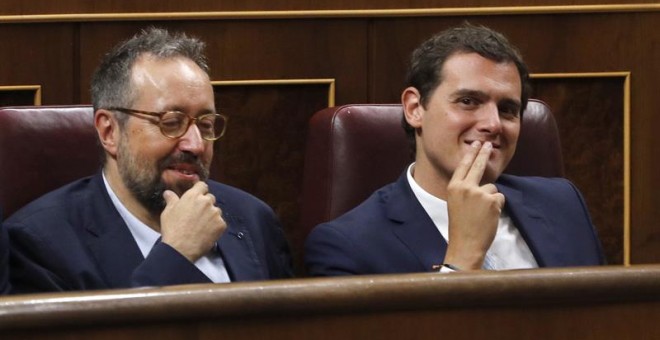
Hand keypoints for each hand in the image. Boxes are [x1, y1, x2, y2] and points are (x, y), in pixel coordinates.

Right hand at [160, 181, 226, 261]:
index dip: (200, 190)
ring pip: (216, 211)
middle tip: (198, 214)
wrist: (181, 249)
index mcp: (193, 196)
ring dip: (211, 215)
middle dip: (205, 204)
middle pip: (210, 198)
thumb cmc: (172, 230)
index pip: (202, 185)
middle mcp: (206, 202)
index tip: (198, 195)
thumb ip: (171, 200)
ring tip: (201, 226)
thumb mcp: (168, 212)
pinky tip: (206, 232)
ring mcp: (215, 213)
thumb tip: (168, 193)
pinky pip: (220, 222)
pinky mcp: (221, 225)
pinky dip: (215, 226)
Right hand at [443, 141, 504, 269]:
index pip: (463, 166)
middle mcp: (465, 187)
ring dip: (491, 200)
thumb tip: (481, 181)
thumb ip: (465, 190)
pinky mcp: (492, 200)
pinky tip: (488, 217)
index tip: (476, 144)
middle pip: (478, 166)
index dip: (471, 154)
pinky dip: (497, 208)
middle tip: (488, 144)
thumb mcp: (455, 203)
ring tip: (481, 214)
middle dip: (484, 153)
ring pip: (492, 188)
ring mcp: (479, 193)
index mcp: (453, 187)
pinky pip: (499, 198)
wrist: (465, 244)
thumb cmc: (460, 226)